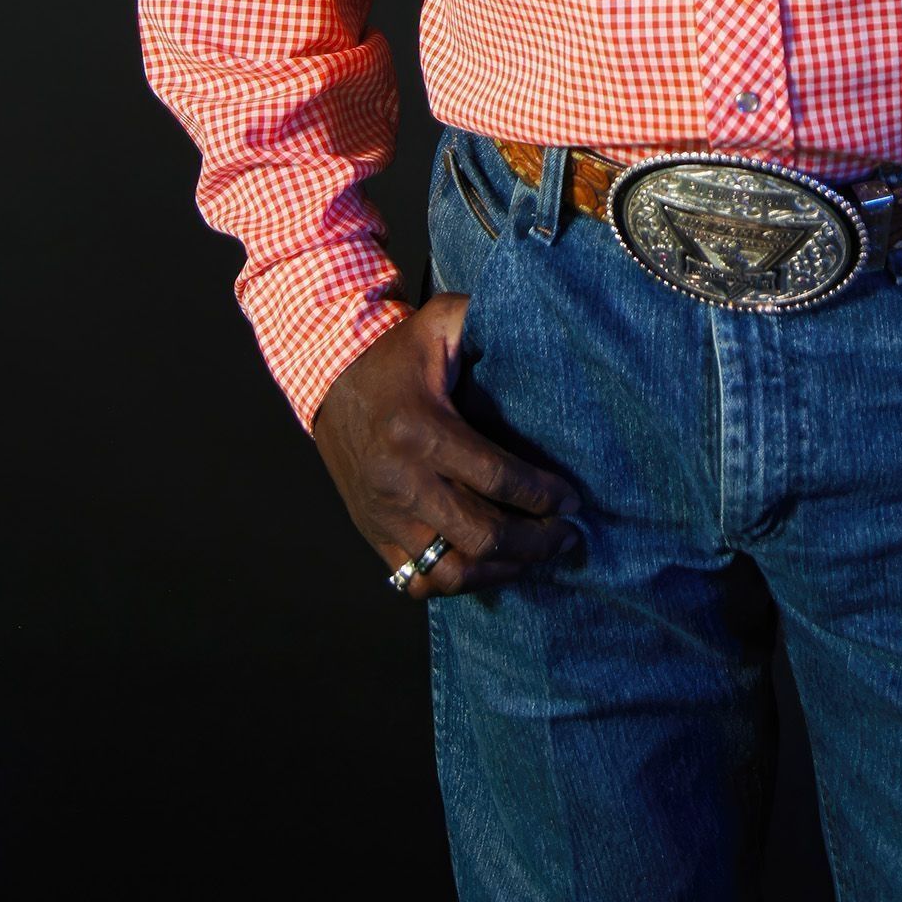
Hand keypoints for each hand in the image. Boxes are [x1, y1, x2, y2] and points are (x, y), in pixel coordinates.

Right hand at [313, 293, 581, 597]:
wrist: (328, 378)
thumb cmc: (394, 353)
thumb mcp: (437, 321)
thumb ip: (481, 317)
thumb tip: (534, 321)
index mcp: (421, 430)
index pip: (496, 478)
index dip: (542, 495)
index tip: (573, 502)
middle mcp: (402, 480)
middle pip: (481, 533)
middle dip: (535, 541)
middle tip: (566, 536)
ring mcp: (385, 514)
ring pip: (452, 569)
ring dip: (502, 571)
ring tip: (534, 559)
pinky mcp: (373, 533)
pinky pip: (418, 581)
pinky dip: (458, 583)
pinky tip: (488, 568)